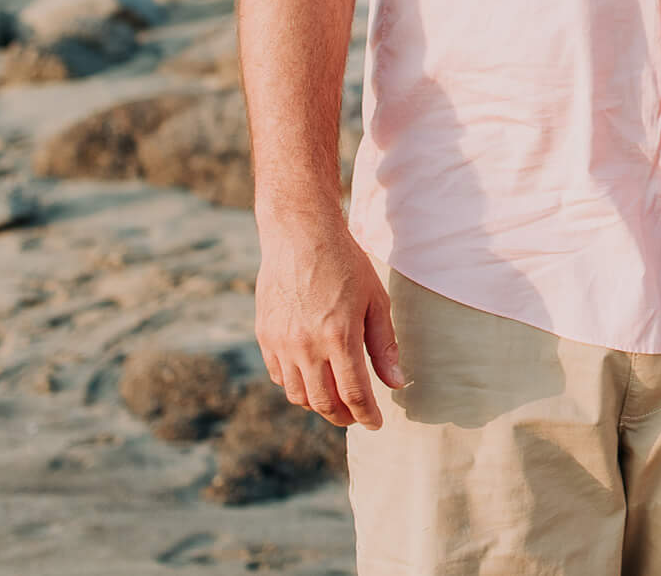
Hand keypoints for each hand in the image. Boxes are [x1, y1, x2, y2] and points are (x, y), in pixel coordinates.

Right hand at [253, 211, 404, 428]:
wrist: (300, 236)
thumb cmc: (345, 264)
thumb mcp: (375, 300)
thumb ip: (384, 344)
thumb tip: (396, 382)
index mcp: (340, 337)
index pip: (354, 393)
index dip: (366, 414)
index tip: (375, 424)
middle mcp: (306, 346)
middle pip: (323, 401)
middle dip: (342, 416)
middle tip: (355, 417)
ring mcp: (281, 343)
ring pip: (298, 394)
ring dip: (318, 405)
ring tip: (334, 402)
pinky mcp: (265, 336)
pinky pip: (279, 376)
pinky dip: (296, 386)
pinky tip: (311, 380)